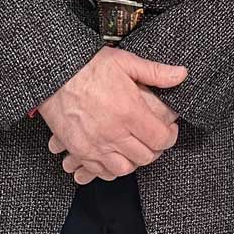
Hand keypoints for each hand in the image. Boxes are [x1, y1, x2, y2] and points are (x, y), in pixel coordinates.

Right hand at [38, 47, 184, 184]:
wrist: (52, 73)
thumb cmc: (88, 66)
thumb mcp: (125, 61)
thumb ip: (155, 72)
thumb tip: (181, 75)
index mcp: (129, 111)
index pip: (160, 139)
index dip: (169, 136)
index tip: (168, 130)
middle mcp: (113, 132)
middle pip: (146, 156)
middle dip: (154, 148)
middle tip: (152, 137)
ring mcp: (95, 144)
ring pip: (125, 169)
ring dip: (133, 160)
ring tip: (133, 146)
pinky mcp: (79, 150)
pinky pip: (100, 171)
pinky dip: (110, 168)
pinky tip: (113, 155)